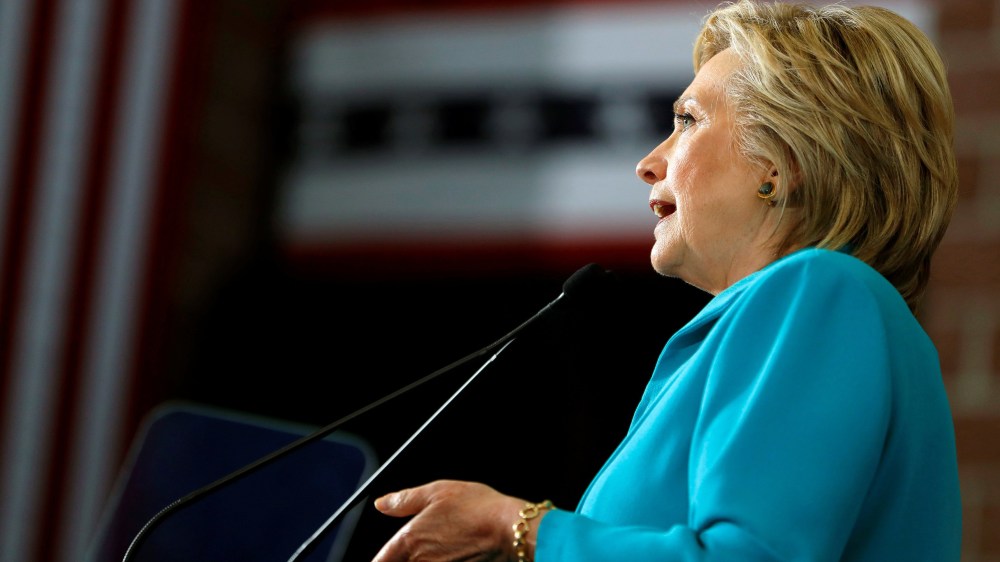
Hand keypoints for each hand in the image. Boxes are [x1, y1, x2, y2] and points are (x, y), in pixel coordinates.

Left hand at [372, 480, 533, 561]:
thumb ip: (404, 499)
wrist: (508, 529)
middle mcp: (420, 561)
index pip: (380, 561)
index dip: (381, 558)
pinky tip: (452, 551)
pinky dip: (440, 561)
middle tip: (413, 547)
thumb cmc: (477, 507)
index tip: (384, 555)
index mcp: (410, 539)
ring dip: (421, 559)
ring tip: (441, 545)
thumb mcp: (438, 491)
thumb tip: (382, 503)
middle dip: (402, 558)